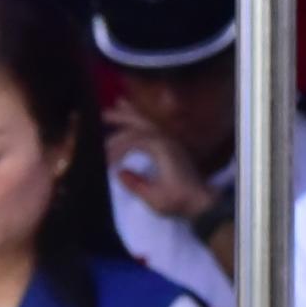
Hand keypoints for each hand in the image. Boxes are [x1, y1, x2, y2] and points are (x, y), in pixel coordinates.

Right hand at [107, 103, 213, 221]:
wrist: (202, 202)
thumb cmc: (179, 201)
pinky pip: (155, 127)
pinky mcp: (172, 146)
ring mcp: (171, 141)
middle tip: (103, 114)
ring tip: (118, 103)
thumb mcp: (155, 199)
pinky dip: (144, 120)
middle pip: (141, 123)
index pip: (134, 140)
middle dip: (122, 117)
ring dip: (133, 113)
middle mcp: (167, 140)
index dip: (116, 147)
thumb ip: (136, 185)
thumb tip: (119, 172)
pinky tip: (136, 118)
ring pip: (149, 122)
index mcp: (162, 149)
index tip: (104, 160)